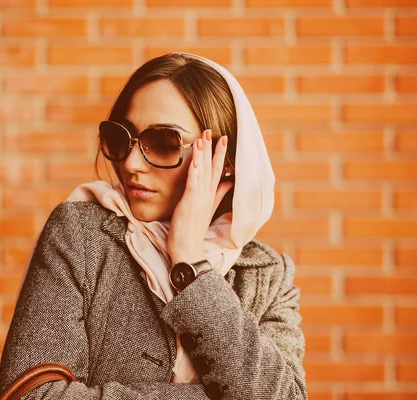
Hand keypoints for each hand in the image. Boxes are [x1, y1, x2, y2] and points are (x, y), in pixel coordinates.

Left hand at [167, 129, 233, 264]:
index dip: (219, 155)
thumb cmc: (192, 233)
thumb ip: (217, 195)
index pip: (217, 172)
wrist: (188, 252)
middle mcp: (207, 196)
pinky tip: (196, 158)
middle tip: (215, 132)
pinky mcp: (191, 203)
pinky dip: (195, 170)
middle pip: (212, 168)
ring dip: (204, 154)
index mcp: (210, 197)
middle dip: (214, 149)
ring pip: (203, 172)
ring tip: (204, 137)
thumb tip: (228, 183)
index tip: (222, 139)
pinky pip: (194, 183)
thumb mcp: (206, 210)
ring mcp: (200, 199)